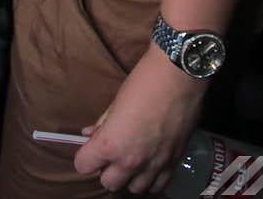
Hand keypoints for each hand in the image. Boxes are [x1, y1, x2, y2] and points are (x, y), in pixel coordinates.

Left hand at [75, 45, 204, 193]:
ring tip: (133, 159)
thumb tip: (90, 135)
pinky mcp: (173, 163)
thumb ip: (102, 124)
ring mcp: (154, 166)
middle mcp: (130, 162)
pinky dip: (152, 178)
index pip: (83, 166)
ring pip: (134, 188)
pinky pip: (158, 185)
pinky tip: (151, 163)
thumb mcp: (116, 101)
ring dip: (130, 176)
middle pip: (108, 183)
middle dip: (107, 168)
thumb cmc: (144, 81)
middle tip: (113, 152)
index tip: (92, 147)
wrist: (179, 75)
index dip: (86, 156)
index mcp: (111, 144)